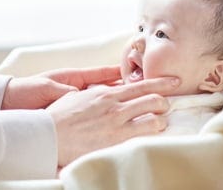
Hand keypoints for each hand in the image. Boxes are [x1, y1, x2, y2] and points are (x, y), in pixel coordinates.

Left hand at [1, 66, 121, 109]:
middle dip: (118, 85)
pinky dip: (98, 110)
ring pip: (97, 98)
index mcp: (69, 78)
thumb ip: (66, 92)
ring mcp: (71, 99)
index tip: (129, 70)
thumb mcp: (47, 89)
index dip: (113, 72)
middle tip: (138, 86)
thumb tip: (82, 95)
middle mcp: (73, 88)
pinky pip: (87, 109)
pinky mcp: (67, 111)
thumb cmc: (25, 91)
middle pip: (101, 86)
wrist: (9, 102)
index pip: (97, 74)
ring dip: (111, 98)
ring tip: (131, 100)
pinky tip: (110, 115)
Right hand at [46, 76, 179, 166]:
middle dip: (165, 100)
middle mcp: (115, 106)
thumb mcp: (78, 96)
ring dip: (161, 120)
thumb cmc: (60, 116)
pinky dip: (152, 134)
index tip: (172, 82)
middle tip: (169, 103)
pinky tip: (153, 135)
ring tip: (161, 122)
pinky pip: (144, 135)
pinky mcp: (116, 141)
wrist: (50, 133)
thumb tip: (104, 90)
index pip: (140, 85)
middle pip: (152, 99)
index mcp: (106, 93)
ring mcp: (117, 123)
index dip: (160, 83)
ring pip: (153, 118)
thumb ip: (95, 92)